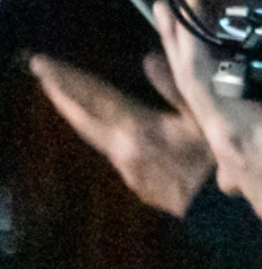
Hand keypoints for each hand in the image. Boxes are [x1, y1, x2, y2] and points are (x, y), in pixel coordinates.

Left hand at [28, 53, 213, 214]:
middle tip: (41, 72)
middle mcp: (119, 146)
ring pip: (90, 133)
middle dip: (60, 92)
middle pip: (80, 117)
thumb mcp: (203, 116)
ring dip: (74, 111)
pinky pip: (108, 147)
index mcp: (134, 125)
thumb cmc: (214, 158)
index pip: (91, 95)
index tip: (39, 62)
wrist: (213, 209)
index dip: (65, 77)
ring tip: (63, 94)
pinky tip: (103, 126)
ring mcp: (123, 166)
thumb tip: (149, 59)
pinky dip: (96, 129)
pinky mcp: (132, 180)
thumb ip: (173, 87)